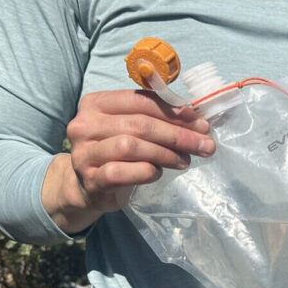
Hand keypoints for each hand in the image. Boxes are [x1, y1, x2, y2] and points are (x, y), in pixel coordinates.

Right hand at [42, 90, 214, 232]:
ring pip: (130, 146)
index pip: (140, 100)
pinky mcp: (90, 178)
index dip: (175, 112)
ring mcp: (84, 153)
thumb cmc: (116, 152)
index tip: (201, 125)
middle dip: (177, 134)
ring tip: (185, 160)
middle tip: (204, 145)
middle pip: (139, 124)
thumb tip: (197, 121)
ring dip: (165, 153)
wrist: (89, 187)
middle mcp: (84, 124)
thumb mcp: (129, 127)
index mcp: (96, 103)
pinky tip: (158, 173)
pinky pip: (120, 172)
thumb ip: (154, 118)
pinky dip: (145, 171)